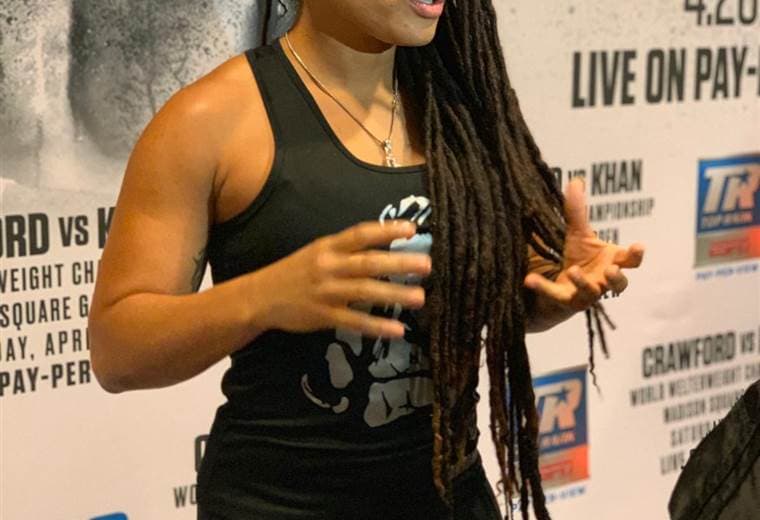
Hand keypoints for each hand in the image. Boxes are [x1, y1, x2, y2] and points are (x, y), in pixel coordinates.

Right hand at [254, 220, 431, 337]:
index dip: (386, 230)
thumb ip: (345, 250)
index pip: (360, 234)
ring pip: (365, 291)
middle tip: (427, 265)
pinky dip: (376, 326)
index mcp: (328, 247)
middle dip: (399, 263)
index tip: (412, 229)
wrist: (259, 297)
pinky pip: (354, 321)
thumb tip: (382, 246)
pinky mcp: (323, 316)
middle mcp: (328, 266)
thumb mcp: (316, 253)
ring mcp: (326, 292)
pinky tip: (397, 330)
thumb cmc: (294, 273)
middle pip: (368, 262)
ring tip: (420, 297)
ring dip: (394, 294)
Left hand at [523, 177, 644, 311]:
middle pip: (619, 284)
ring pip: (591, 293)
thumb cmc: (577, 257)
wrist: (560, 285)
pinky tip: (530, 279)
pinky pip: (556, 295)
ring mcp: (587, 294)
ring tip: (574, 270)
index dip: (636, 255)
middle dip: (617, 278)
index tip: (639, 246)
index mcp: (612, 262)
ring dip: (584, 282)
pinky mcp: (567, 302)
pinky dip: (543, 287)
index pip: (630, 260)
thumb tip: (576, 181)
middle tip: (611, 269)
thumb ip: (577, 211)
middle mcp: (603, 280)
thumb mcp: (576, 233)